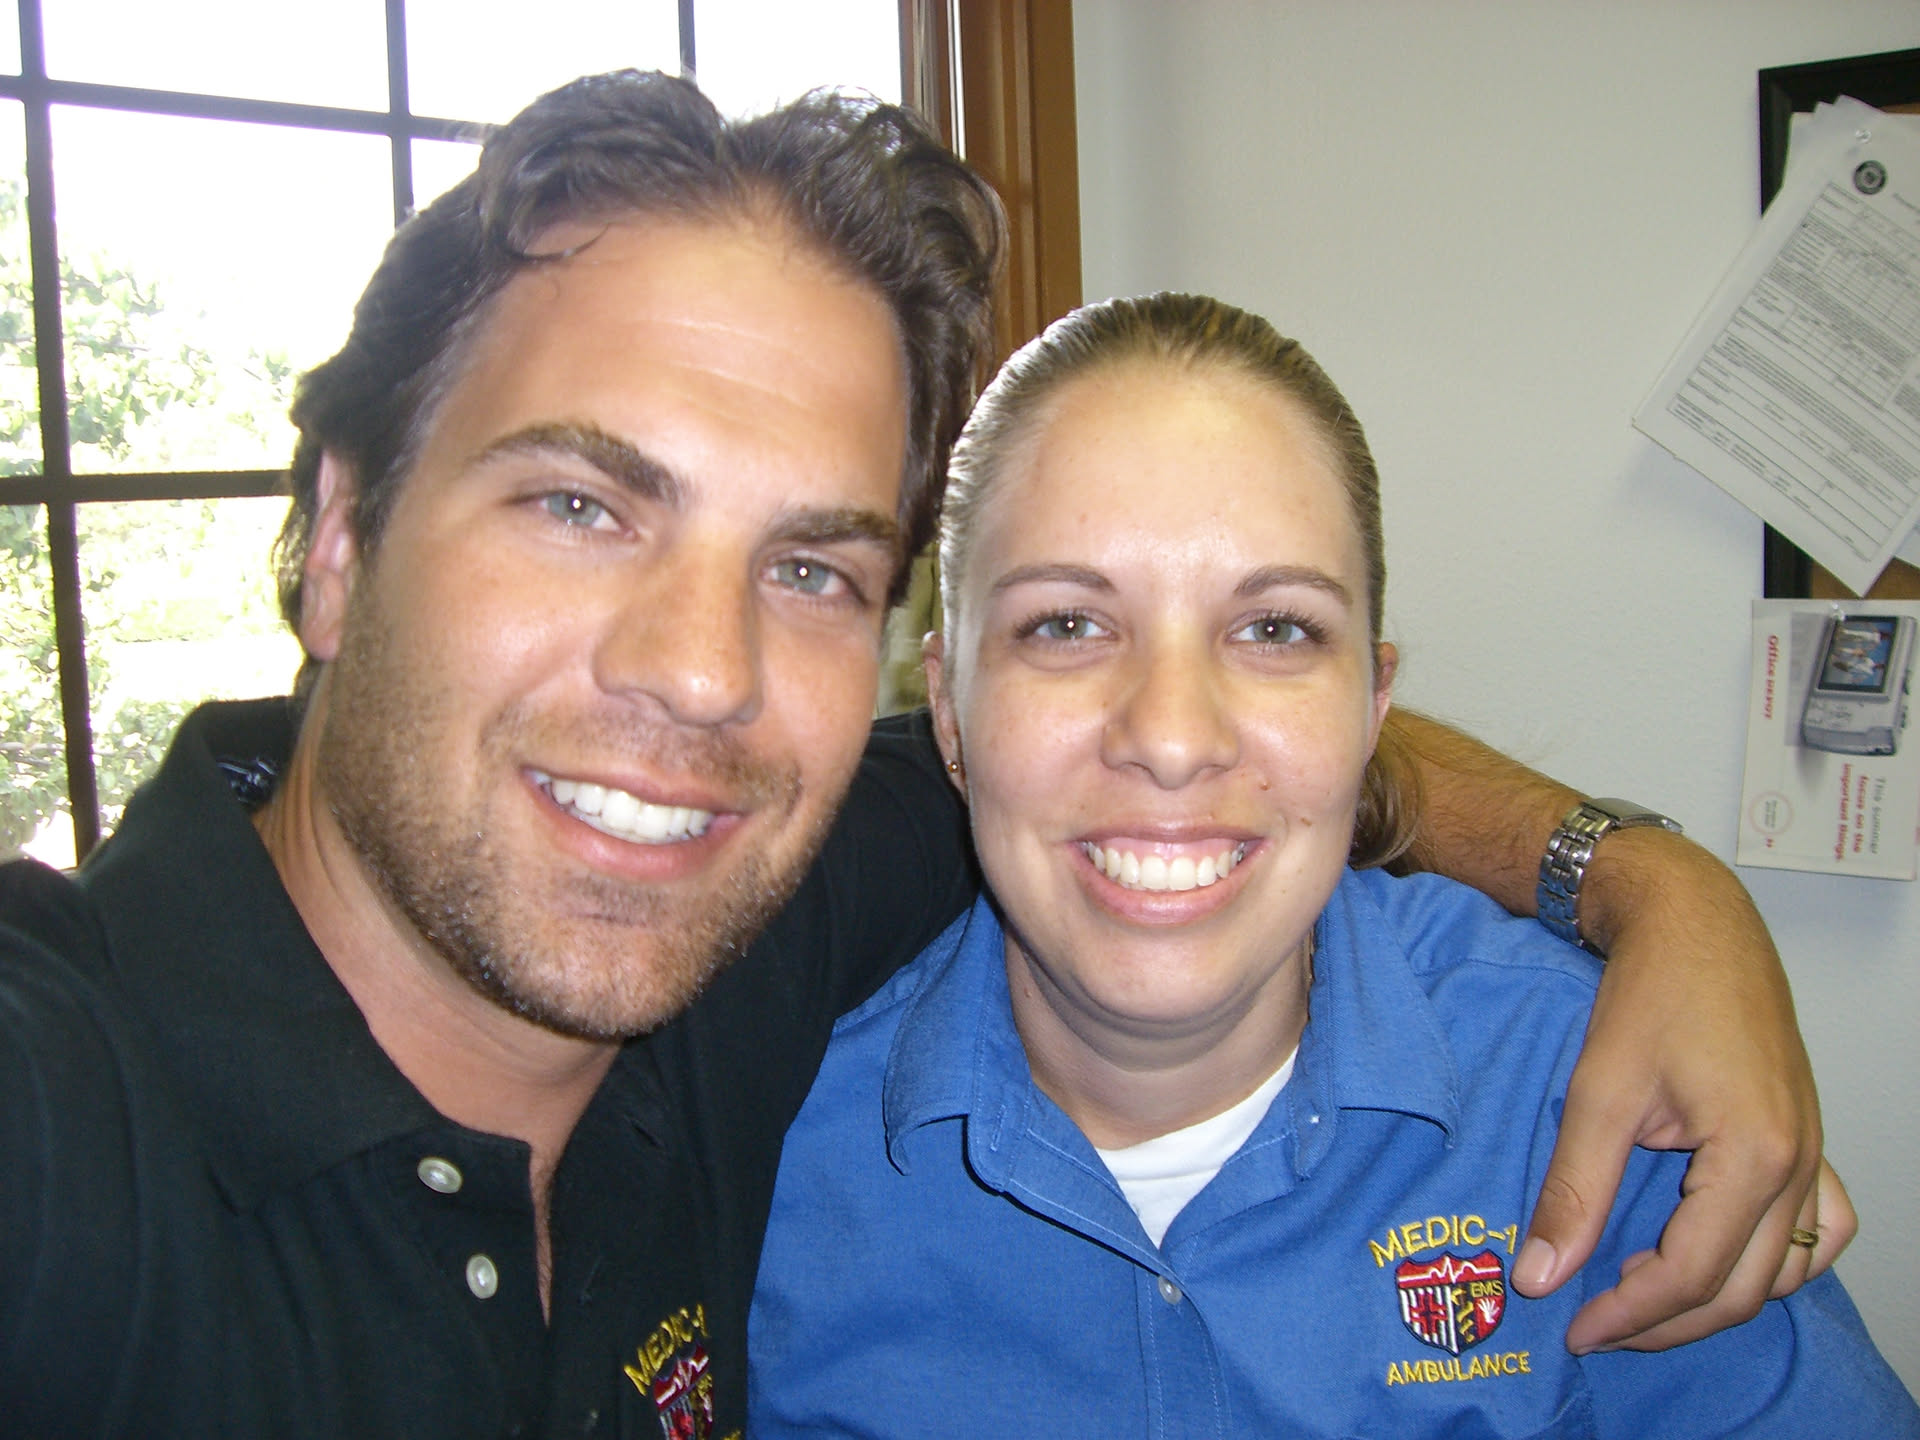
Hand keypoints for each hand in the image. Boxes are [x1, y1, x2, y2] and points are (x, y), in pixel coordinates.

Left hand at [1506, 829, 1833, 1350]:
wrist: (1696, 922)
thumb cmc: (1651, 992)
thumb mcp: (1597, 1093)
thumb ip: (1575, 1190)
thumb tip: (1540, 1274)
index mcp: (1755, 1154)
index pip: (1694, 1274)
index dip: (1631, 1314)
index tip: (1576, 1328)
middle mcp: (1799, 1163)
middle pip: (1742, 1288)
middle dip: (1666, 1321)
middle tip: (1596, 1326)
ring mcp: (1814, 1154)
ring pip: (1783, 1269)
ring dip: (1716, 1298)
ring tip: (1643, 1299)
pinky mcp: (1809, 1140)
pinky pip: (1819, 1230)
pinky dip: (1775, 1263)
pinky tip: (1722, 1261)